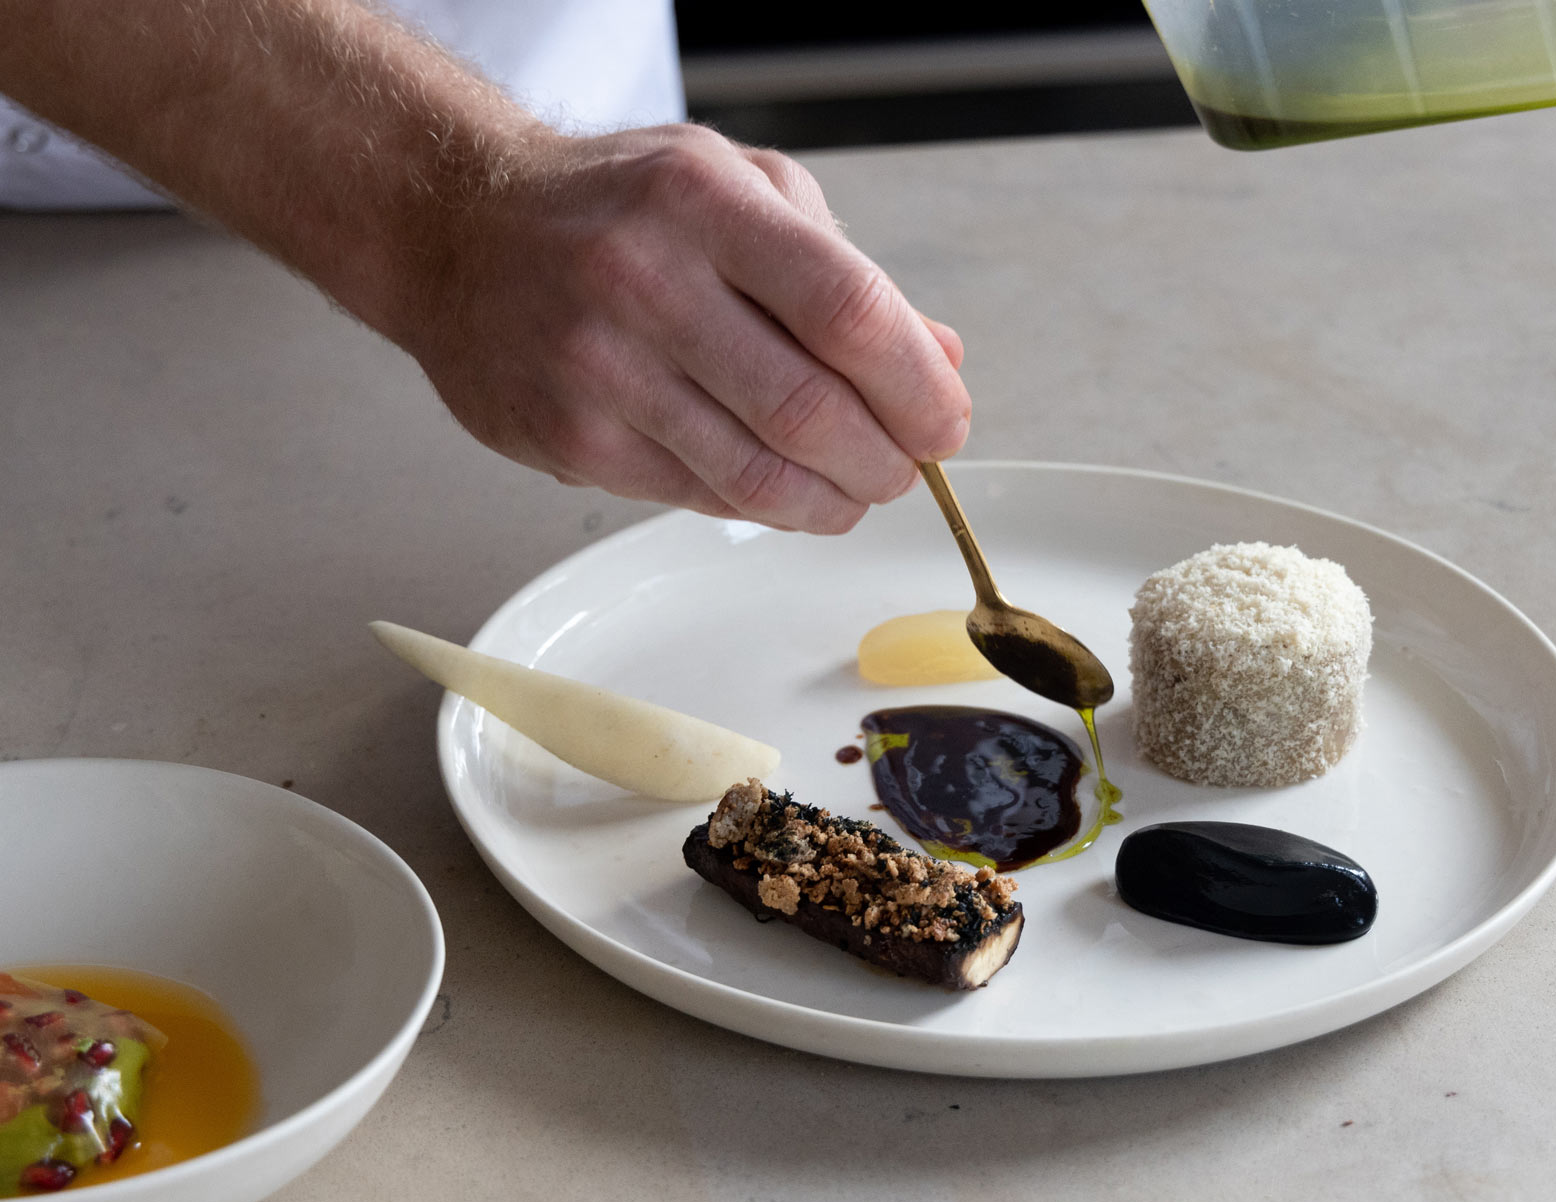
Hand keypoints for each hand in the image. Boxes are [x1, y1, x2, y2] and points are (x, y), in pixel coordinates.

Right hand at [403, 124, 970, 532]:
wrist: (455, 227)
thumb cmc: (613, 206)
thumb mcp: (738, 189)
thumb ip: (843, 270)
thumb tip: (940, 357)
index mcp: (703, 202)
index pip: (848, 311)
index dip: (917, 386)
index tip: (945, 421)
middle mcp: (645, 281)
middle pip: (810, 410)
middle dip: (885, 460)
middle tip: (907, 467)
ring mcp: (599, 368)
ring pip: (756, 476)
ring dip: (832, 501)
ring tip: (855, 489)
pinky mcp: (569, 438)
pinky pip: (697, 496)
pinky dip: (761, 505)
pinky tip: (781, 488)